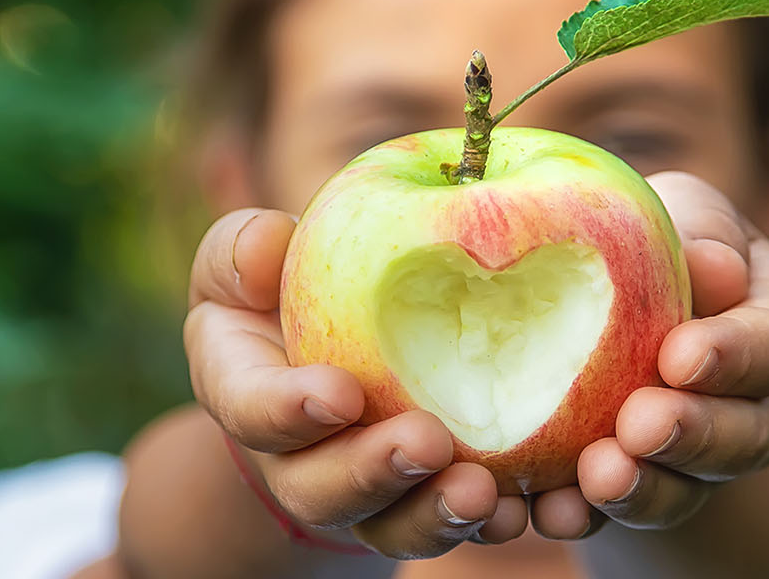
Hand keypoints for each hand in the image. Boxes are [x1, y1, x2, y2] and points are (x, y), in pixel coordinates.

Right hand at [184, 209, 529, 559]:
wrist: (331, 351)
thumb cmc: (280, 293)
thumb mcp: (248, 258)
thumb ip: (243, 250)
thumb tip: (269, 242)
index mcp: (247, 395)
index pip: (251, 410)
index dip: (289, 410)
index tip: (341, 393)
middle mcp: (298, 462)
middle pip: (321, 491)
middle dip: (374, 473)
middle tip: (428, 443)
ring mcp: (365, 493)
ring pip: (391, 526)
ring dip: (435, 515)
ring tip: (484, 492)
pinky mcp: (424, 501)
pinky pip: (454, 524)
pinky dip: (494, 522)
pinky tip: (525, 508)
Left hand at [522, 171, 768, 537]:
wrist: (609, 298)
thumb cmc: (655, 237)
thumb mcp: (680, 213)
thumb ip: (699, 233)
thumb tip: (714, 268)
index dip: (732, 354)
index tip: (680, 356)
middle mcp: (757, 403)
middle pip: (744, 435)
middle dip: (693, 433)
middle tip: (640, 426)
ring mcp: (704, 458)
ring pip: (690, 488)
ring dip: (646, 487)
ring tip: (599, 476)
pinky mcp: (646, 489)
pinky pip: (624, 513)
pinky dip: (588, 514)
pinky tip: (552, 510)